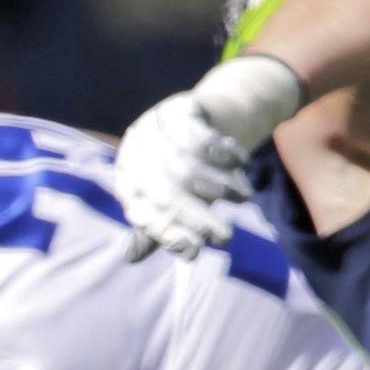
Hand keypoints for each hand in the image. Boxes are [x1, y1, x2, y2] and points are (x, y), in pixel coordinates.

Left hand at [113, 55, 302, 260]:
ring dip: (219, 186)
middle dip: (197, 218)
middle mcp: (134, 156)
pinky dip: (224, 153)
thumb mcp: (173, 201)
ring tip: (242, 197)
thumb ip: (157, 228)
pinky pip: (203, 137)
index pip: (141, 213)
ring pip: (186, 166)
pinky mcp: (179, 111)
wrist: (202, 119)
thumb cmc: (183, 172)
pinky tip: (241, 163)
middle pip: (165, 192)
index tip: (195, 252)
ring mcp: (155, 131)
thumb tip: (132, 258)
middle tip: (225, 237)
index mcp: (126, 181)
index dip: (168, 234)